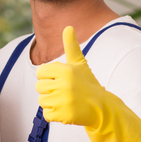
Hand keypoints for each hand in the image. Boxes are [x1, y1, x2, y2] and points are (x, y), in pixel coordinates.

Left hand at [35, 26, 140, 141]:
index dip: (49, 77)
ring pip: (42, 101)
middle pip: (39, 87)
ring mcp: (63, 100)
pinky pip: (46, 115)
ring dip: (52, 103)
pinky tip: (67, 111)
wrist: (102, 107)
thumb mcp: (80, 64)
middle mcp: (64, 84)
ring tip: (67, 101)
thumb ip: (71, 46)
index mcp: (65, 70)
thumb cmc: (87, 84)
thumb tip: (68, 27)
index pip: (40, 72)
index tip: (61, 80)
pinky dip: (54, 115)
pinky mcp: (62, 115)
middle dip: (49, 91)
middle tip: (65, 92)